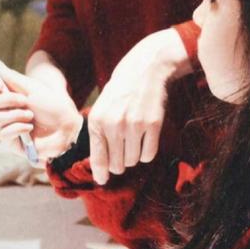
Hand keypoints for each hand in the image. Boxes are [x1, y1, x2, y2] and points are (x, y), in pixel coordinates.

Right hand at [0, 61, 82, 163]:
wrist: (66, 124)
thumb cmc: (51, 104)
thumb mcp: (32, 88)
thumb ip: (12, 78)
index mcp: (8, 95)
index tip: (0, 84)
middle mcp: (4, 110)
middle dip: (5, 100)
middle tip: (23, 100)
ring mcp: (7, 126)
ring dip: (13, 115)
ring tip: (30, 115)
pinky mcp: (12, 142)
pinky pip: (3, 134)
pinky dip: (17, 128)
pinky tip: (30, 128)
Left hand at [88, 28, 191, 184]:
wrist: (146, 68)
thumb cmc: (121, 89)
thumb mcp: (102, 107)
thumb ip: (99, 135)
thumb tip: (101, 168)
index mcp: (97, 121)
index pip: (98, 159)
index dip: (101, 174)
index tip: (103, 180)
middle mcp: (113, 125)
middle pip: (117, 165)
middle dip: (120, 163)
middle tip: (123, 151)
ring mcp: (134, 126)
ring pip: (133, 161)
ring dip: (134, 156)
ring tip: (134, 139)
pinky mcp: (153, 125)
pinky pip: (149, 155)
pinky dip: (147, 152)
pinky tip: (146, 138)